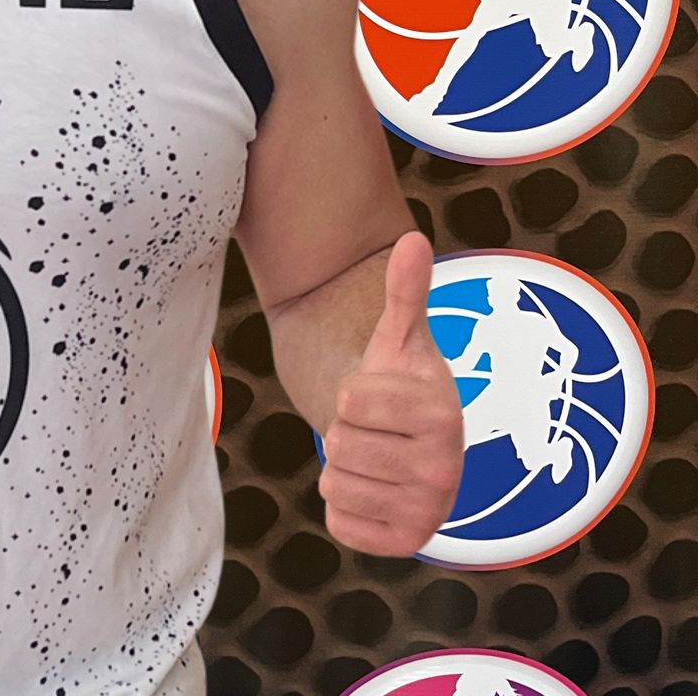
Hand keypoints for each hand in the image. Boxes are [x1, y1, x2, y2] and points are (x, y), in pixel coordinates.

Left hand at [318, 231, 464, 556]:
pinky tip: (371, 491)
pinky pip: (340, 523)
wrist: (413, 445)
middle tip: (373, 431)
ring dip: (343, 468)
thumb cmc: (399, 385)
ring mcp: (431, 511)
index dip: (352, 394)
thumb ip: (404, 291)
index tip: (377, 397)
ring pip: (335, 482)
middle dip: (345, 432)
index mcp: (442, 412)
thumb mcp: (398, 338)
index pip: (349, 400)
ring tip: (374, 457)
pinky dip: (344, 507)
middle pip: (340, 443)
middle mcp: (446, 468)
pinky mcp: (408, 544)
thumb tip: (412, 237)